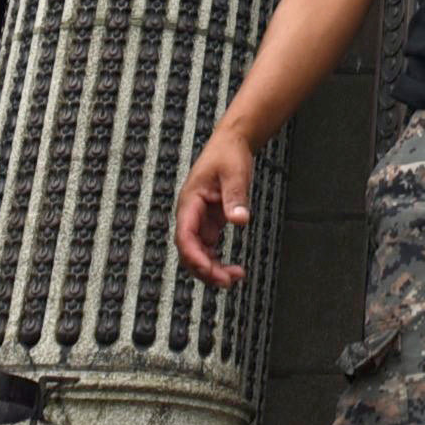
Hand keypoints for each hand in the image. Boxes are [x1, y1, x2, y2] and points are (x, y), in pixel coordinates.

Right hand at [173, 126, 260, 286]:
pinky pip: (208, 248)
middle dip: (204, 269)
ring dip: (211, 269)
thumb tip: (240, 220)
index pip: (185, 235)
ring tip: (233, 279)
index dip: (194, 256)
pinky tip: (232, 270)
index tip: (209, 269)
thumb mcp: (235, 172)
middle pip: (189, 250)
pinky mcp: (209, 222)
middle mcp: (190, 214)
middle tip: (227, 281)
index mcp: (190, 202)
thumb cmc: (228, 154)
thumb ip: (236, 196)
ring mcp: (199, 220)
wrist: (231, 143)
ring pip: (198, 253)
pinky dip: (217, 261)